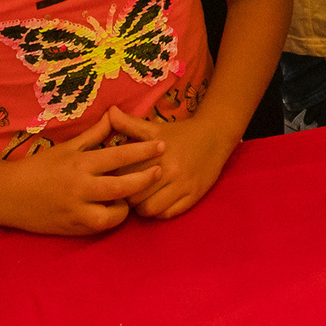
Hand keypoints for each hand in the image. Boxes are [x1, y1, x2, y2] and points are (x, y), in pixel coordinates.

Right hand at [0, 110, 164, 235]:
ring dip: (125, 208)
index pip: (118, 155)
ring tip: (130, 199)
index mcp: (80, 164)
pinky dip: (109, 221)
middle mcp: (79, 188)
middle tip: (159, 172)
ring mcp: (75, 211)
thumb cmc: (40, 167)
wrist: (9, 196)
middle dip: (144, 179)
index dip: (143, 151)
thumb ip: (94, 134)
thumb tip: (115, 114)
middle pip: (121, 187)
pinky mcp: (72, 229)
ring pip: (112, 215)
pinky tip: (113, 212)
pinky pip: (98, 228)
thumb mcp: (67, 147)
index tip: (162, 145)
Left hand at [111, 109, 239, 219]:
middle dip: (129, 196)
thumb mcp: (154, 127)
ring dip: (143, 207)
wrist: (215, 135)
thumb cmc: (180, 133)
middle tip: (129, 192)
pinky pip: (168, 214)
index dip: (117, 180)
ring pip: (151, 209)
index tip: (117, 180)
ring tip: (143, 199)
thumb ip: (129, 123)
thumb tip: (110, 111)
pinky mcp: (194, 196)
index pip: (125, 177)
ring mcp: (183, 185)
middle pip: (136, 197)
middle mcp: (170, 171)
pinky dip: (159, 212)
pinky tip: (158, 203)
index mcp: (156, 154)